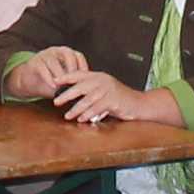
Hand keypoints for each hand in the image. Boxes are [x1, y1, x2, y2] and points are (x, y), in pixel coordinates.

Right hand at [4, 46, 89, 102]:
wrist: (29, 81)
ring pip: (54, 61)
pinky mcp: (34, 62)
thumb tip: (83, 92)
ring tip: (64, 86)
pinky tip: (53, 86)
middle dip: (72, 68)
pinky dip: (48, 77)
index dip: (83, 67)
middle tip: (75, 82)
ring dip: (60, 74)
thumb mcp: (63, 82)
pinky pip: (42, 68)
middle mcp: (56, 51)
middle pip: (68, 54)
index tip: (86, 80)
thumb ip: (72, 84)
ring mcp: (44, 55)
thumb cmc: (49, 81)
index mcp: (66, 54)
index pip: (78, 56)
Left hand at [56, 74, 176, 127]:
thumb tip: (70, 94)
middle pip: (80, 87)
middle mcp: (102, 80)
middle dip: (66, 94)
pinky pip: (96, 108)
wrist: (139, 104)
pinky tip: (82, 120)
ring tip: (67, 116)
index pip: (79, 74)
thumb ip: (91, 89)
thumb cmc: (120, 98)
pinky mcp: (112, 100)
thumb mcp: (105, 89)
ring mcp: (108, 90)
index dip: (66, 77)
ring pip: (87, 100)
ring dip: (75, 109)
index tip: (54, 81)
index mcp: (99, 76)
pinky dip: (88, 115)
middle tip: (56, 101)